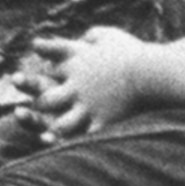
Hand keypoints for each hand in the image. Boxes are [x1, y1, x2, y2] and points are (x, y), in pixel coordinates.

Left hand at [25, 26, 157, 137]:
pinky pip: (84, 138)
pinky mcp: (101, 120)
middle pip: (46, 97)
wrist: (149, 72)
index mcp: (76, 60)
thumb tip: (85, 37)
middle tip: (39, 107)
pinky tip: (75, 150)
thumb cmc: (131, 52)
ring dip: (56, 130)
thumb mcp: (109, 35)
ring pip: (61, 123)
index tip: (36, 58)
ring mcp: (87, 104)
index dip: (43, 57)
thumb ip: (93, 35)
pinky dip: (79, 145)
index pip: (51, 57)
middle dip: (40, 103)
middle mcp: (75, 83)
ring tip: (52, 134)